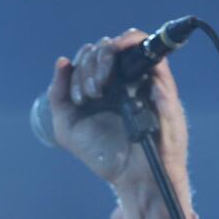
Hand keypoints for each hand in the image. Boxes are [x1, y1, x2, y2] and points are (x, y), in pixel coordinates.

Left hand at [47, 30, 192, 218]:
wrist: (132, 176)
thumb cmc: (104, 155)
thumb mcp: (68, 126)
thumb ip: (58, 96)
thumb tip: (62, 62)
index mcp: (103, 87)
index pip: (89, 57)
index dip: (78, 71)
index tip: (78, 99)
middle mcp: (123, 79)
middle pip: (103, 47)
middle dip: (88, 66)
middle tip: (89, 96)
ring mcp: (142, 79)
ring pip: (124, 43)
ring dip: (103, 58)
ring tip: (97, 89)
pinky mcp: (161, 84)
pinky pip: (149, 50)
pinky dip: (128, 49)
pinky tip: (112, 76)